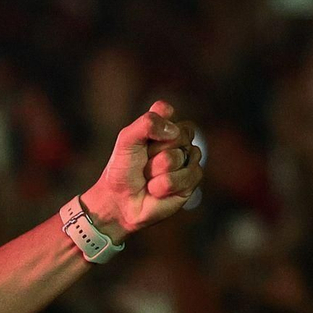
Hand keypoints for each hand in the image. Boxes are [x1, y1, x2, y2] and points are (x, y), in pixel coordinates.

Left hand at [81, 101, 202, 238]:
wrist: (120, 202)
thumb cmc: (122, 170)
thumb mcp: (126, 140)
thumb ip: (146, 124)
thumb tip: (174, 130)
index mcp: (163, 125)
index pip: (164, 110)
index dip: (151, 127)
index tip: (139, 141)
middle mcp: (179, 139)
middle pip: (176, 134)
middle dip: (153, 152)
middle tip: (143, 163)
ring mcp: (188, 159)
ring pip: (178, 157)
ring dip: (157, 171)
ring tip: (149, 178)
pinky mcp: (192, 179)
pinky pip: (186, 176)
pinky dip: (164, 185)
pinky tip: (156, 190)